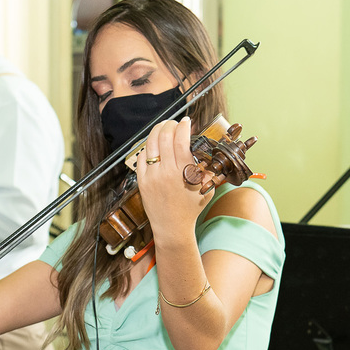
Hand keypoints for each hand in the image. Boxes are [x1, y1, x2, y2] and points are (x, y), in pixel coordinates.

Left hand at [135, 118, 210, 245]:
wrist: (172, 228)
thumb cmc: (191, 209)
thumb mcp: (207, 188)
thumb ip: (209, 169)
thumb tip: (208, 151)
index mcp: (183, 172)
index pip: (181, 139)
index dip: (183, 125)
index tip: (186, 121)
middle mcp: (165, 171)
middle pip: (164, 136)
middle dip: (170, 124)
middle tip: (174, 123)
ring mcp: (151, 176)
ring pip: (150, 143)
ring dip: (157, 131)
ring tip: (163, 128)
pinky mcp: (141, 181)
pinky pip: (141, 156)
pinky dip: (147, 147)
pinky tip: (153, 145)